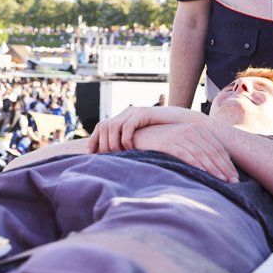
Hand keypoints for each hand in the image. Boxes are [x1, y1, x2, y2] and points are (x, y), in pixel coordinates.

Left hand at [88, 106, 205, 153]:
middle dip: (103, 144)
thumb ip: (130, 144)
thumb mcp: (142, 139)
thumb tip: (117, 160)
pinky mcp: (143, 113)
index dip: (94, 140)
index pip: (101, 126)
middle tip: (107, 158)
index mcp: (123, 118)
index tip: (90, 154)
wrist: (181, 122)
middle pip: (104, 126)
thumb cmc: (162, 134)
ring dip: (113, 143)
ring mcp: (134, 112)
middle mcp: (126, 113)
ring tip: (119, 155)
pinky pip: (127, 126)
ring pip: (113, 126)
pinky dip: (125, 139)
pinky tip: (130, 149)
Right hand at [130, 123, 238, 182]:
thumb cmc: (162, 142)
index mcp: (197, 128)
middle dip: (224, 168)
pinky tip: (205, 175)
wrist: (139, 135)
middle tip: (234, 182)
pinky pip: (187, 155)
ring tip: (223, 182)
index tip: (235, 176)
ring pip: (202, 154)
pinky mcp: (169, 142)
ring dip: (214, 169)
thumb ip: (197, 147)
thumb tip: (216, 163)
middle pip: (212, 151)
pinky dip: (198, 165)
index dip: (227, 163)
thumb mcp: (182, 141)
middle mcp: (191, 129)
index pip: (217, 147)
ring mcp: (180, 135)